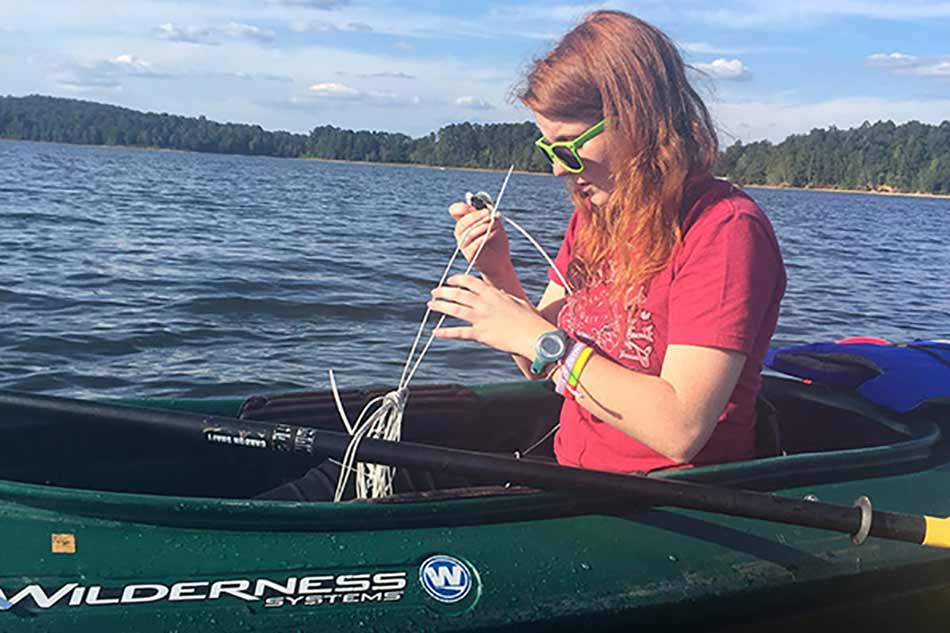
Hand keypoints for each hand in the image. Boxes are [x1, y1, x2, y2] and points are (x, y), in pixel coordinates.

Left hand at [428, 274, 552, 357]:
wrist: (535, 336)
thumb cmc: (530, 319)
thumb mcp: (517, 302)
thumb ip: (503, 296)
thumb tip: (496, 292)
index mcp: (493, 294)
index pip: (470, 282)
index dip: (457, 279)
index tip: (449, 280)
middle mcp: (485, 304)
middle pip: (458, 294)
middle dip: (444, 292)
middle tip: (434, 292)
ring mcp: (481, 319)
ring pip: (455, 310)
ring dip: (441, 306)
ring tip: (431, 305)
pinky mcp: (481, 335)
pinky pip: (459, 332)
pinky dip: (446, 332)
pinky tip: (435, 332)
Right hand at [448, 202, 510, 276]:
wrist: (500, 262)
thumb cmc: (497, 242)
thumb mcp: (495, 223)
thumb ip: (490, 214)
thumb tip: (487, 207)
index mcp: (465, 223)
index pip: (455, 211)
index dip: (462, 207)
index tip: (476, 207)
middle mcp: (461, 234)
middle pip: (462, 222)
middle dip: (476, 216)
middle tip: (489, 214)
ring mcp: (463, 245)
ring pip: (468, 233)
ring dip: (482, 227)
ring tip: (493, 225)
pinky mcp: (469, 255)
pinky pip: (474, 244)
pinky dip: (484, 237)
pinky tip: (492, 234)